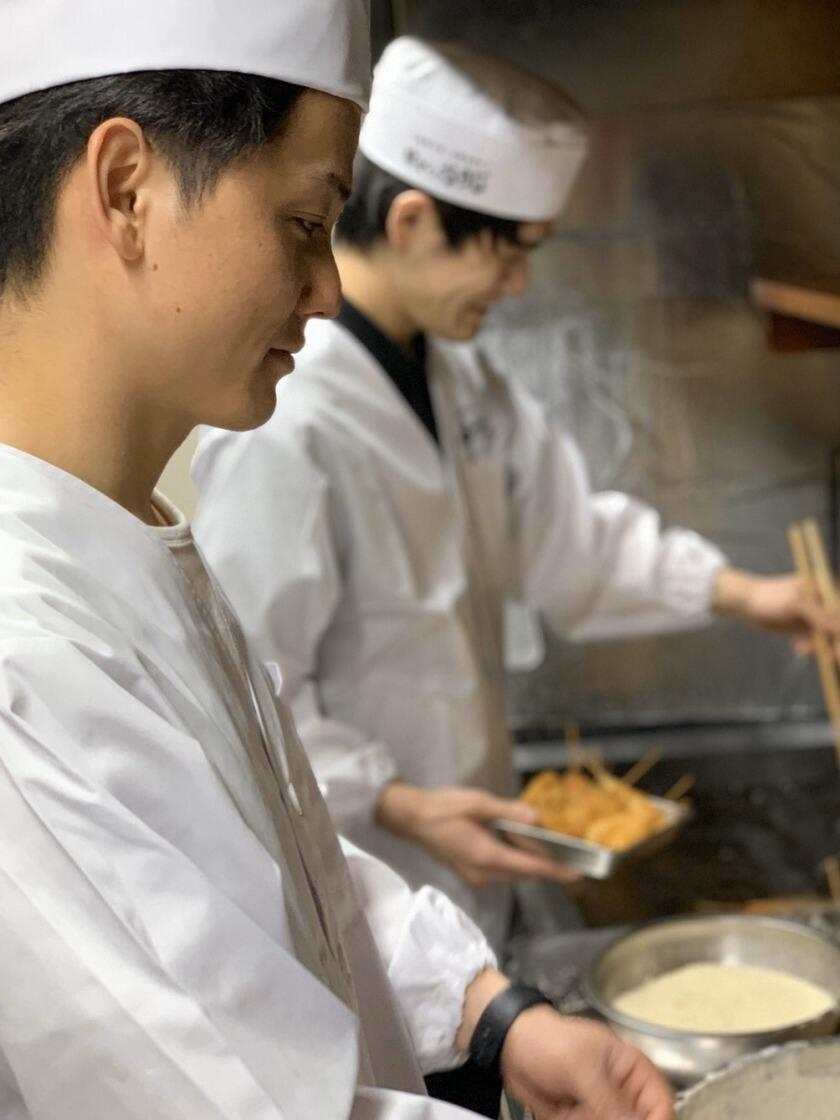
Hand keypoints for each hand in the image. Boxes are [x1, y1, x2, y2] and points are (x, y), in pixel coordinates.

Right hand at [376, 782, 579, 887]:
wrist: (411, 818)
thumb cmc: (443, 807)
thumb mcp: (478, 802)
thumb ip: (509, 811)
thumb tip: (537, 818)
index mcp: (487, 857)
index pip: (530, 868)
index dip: (556, 871)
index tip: (578, 874)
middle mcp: (483, 874)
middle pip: (524, 873)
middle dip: (545, 863)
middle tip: (566, 850)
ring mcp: (475, 876)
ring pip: (513, 873)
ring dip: (528, 861)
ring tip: (544, 843)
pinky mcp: (470, 873)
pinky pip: (501, 871)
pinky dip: (514, 859)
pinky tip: (516, 841)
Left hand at [501, 1005, 674, 1119]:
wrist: (509, 1046)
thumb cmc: (548, 1043)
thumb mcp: (582, 1070)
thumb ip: (610, 1103)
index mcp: (632, 1070)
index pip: (661, 1106)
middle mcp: (622, 1093)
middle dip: (608, 1117)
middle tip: (583, 1110)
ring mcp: (601, 1108)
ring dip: (582, 1117)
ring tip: (568, 1106)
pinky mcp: (582, 1118)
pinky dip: (571, 1119)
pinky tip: (561, 1108)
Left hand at [713, 568, 839, 646]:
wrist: (747, 603)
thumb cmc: (770, 598)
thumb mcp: (796, 605)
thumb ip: (819, 616)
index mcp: (826, 589)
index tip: (838, 650)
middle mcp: (825, 603)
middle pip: (837, 627)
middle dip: (834, 642)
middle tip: (832, 657)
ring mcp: (817, 617)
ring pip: (829, 637)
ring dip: (821, 647)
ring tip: (803, 649)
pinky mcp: (807, 629)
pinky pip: (817, 643)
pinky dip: (811, 648)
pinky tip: (799, 648)